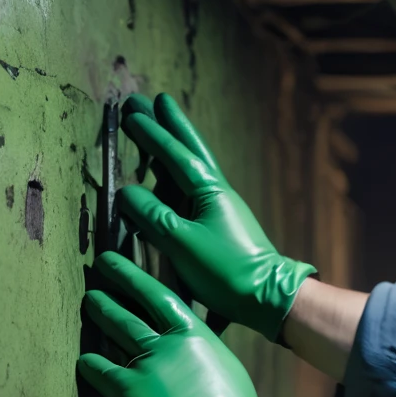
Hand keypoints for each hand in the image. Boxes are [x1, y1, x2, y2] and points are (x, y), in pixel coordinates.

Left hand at [78, 252, 294, 396]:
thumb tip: (192, 349)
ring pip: (115, 331)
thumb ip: (203, 352)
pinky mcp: (125, 391)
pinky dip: (90, 363)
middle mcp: (167, 343)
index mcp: (196, 335)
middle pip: (131, 308)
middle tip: (97, 272)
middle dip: (112, 288)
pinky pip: (100, 369)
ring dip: (100, 314)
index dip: (135, 277)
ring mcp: (144, 364)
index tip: (118, 263)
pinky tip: (85, 359)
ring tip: (89, 302)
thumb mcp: (225, 369)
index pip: (160, 295)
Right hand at [119, 93, 314, 341]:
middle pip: (191, 151)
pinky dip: (177, 177)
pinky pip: (192, 191)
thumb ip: (154, 217)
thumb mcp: (183, 243)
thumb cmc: (227, 270)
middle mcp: (219, 194)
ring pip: (192, 168)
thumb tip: (127, 192)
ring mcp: (222, 209)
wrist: (267, 296)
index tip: (132, 112)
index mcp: (211, 192)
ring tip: (160, 128)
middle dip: (170, 126)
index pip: (177, 156)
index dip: (154, 135)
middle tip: (151, 100)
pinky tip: (171, 181)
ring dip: (174, 147)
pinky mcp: (221, 227)